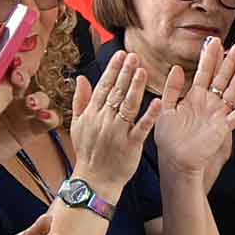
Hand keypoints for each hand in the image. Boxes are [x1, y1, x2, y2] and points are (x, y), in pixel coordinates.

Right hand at [66, 61, 164, 199]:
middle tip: (134, 56)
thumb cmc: (88, 152)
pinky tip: (157, 102)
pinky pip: (141, 128)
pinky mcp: (130, 145)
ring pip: (127, 106)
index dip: (113, 70)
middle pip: (116, 92)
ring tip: (143, 70)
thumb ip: (80, 100)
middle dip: (125, 73)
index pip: (103, 86)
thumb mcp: (77, 125)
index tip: (121, 54)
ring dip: (135, 87)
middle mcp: (104, 120)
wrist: (94, 180)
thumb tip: (80, 78)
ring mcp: (117, 132)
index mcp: (92, 114)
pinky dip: (148, 115)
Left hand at [145, 40, 234, 185]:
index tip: (214, 41)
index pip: (204, 72)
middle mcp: (209, 103)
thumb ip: (172, 89)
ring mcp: (218, 114)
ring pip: (233, 90)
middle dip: (229, 61)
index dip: (209, 57)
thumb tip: (178, 68)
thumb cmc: (169, 140)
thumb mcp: (165, 109)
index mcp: (194, 98)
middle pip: (221, 77)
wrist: (176, 161)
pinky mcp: (224, 126)